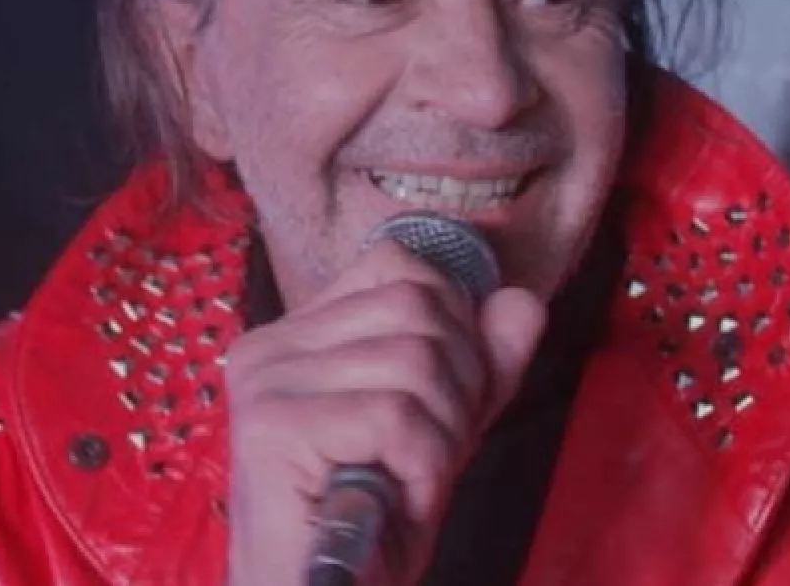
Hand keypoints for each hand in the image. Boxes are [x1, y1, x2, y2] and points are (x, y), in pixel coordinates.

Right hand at [223, 235, 546, 585]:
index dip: (453, 324)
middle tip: (432, 452)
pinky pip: (397, 416)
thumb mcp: (442, 429)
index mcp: (299, 334)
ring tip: (413, 480)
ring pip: (414, 360)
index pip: (399, 266)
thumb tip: (523, 301)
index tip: (447, 398)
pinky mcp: (273, 428)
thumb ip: (483, 365)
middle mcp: (272, 346)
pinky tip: (400, 499)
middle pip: (417, 306)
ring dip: (443, 435)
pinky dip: (423, 466)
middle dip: (459, 384)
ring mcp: (266, 383)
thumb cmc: (371, 523)